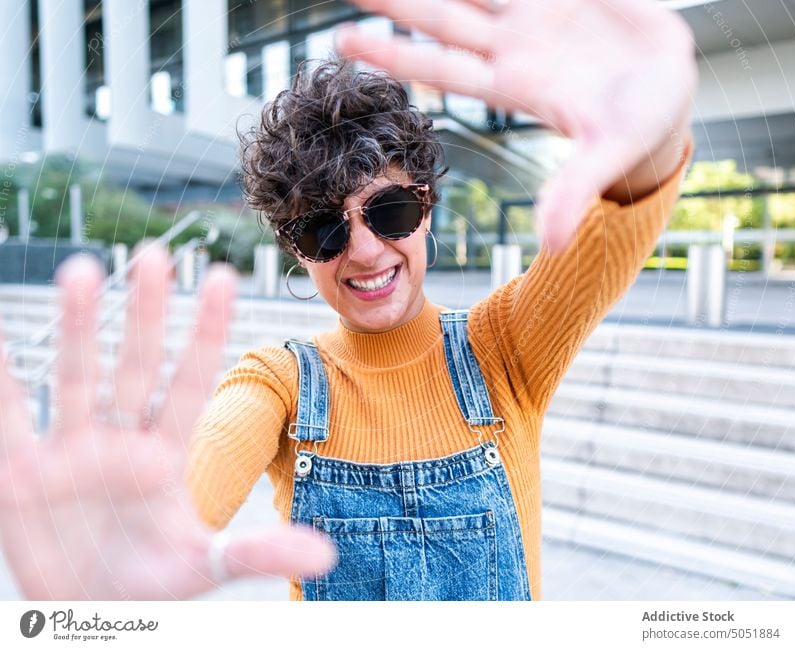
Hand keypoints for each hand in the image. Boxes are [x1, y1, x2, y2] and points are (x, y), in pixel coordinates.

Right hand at [0, 245, 335, 598]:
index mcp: (167, 454)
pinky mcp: (22, 473)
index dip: (207, 332)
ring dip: (80, 326)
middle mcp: (121, 440)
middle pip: (138, 365)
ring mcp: (71, 451)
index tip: (225, 278)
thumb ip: (258, 554)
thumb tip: (328, 555)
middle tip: (158, 255)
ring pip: (77, 377)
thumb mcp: (203, 567)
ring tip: (84, 270)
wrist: (87, 612)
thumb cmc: (149, 584)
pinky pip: (9, 417)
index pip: (191, 381)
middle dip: (147, 313)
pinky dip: (2, 379)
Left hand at [334, 0, 696, 250]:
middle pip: (442, 18)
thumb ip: (575, 188)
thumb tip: (553, 245)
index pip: (441, 67)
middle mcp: (514, 46)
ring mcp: (535, 14)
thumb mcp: (609, 153)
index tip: (344, 41)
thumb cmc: (639, 126)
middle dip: (396, 1)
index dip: (394, 54)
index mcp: (516, 84)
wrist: (669, 88)